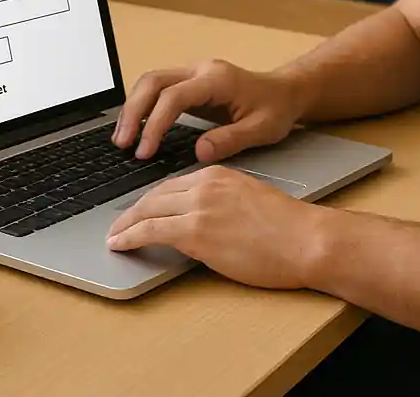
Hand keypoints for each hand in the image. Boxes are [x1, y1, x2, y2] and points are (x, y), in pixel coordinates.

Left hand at [106, 165, 330, 289]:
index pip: (173, 183)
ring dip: (124, 224)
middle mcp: (206, 184)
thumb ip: (224, 203)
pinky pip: (150, 231)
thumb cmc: (289, 229)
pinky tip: (120, 244)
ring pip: (147, 210)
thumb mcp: (250, 201)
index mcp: (219, 174)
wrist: (306, 239)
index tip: (140, 209)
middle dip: (132, 210)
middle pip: (155, 194)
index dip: (151, 199)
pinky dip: (129, 237)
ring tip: (113, 236)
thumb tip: (206, 221)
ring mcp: (200, 207)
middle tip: (117, 224)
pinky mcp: (197, 232)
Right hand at [113, 59, 301, 161]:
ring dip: (133, 108)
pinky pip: (158, 89)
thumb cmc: (276, 109)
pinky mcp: (190, 82)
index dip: (155, 123)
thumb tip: (199, 152)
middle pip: (153, 81)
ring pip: (151, 82)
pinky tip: (136, 129)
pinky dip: (143, 107)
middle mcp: (200, 70)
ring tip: (122, 139)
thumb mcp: (262, 129)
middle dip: (133, 112)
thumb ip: (230, 140)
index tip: (144, 150)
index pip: (174, 96)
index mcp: (217, 79)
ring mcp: (193, 73)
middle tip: (123, 143)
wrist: (285, 92)